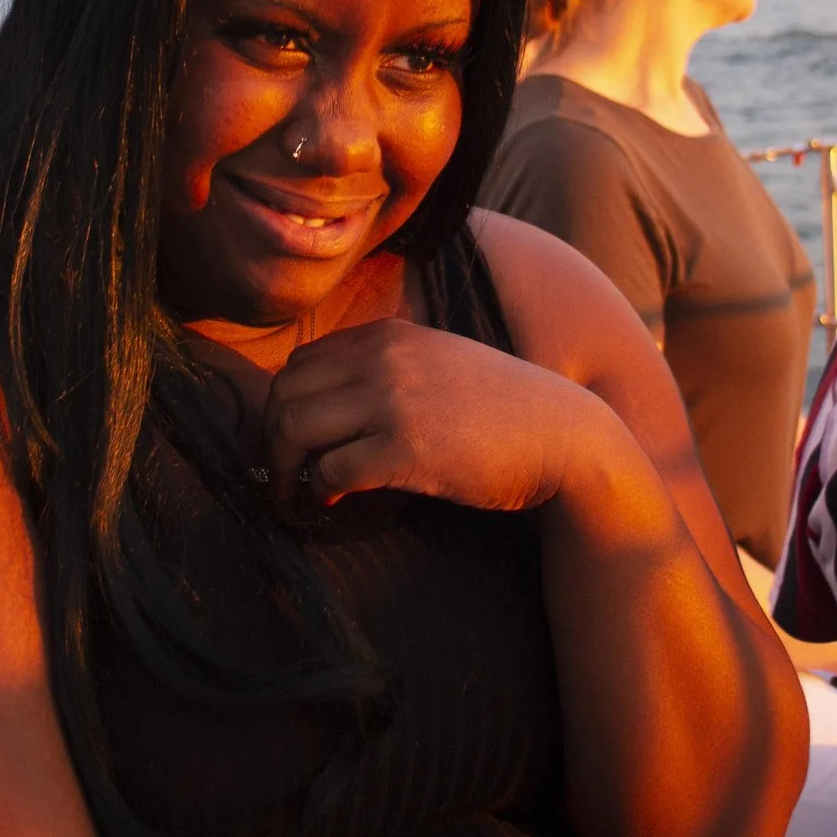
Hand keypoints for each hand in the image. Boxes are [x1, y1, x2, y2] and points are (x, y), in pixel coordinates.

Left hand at [263, 318, 623, 514]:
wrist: (563, 438)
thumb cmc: (499, 411)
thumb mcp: (436, 363)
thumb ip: (382, 370)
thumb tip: (320, 409)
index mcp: (387, 335)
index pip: (299, 364)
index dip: (284, 407)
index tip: (293, 442)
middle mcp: (383, 359)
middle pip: (284, 394)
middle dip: (273, 441)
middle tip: (285, 475)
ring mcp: (393, 401)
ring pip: (295, 429)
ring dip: (287, 469)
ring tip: (299, 492)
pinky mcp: (406, 449)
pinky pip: (331, 470)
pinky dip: (323, 491)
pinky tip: (336, 501)